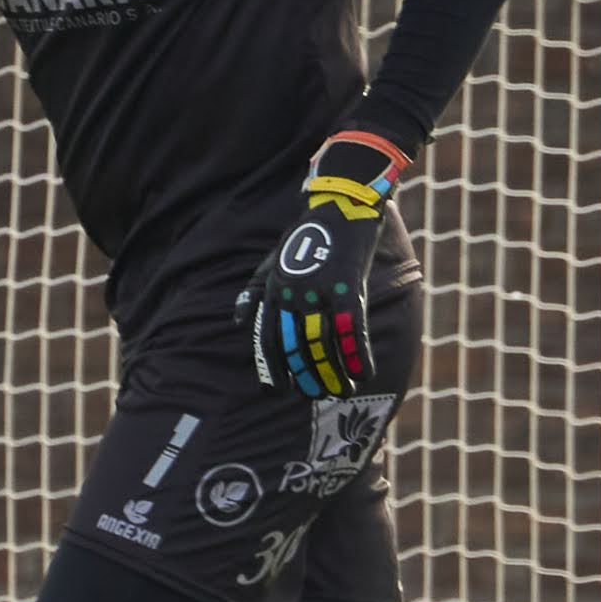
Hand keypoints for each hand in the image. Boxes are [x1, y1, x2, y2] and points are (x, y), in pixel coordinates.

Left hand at [239, 132, 410, 397]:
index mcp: (274, 292)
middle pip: (296, 348)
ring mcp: (320, 292)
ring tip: (340, 392)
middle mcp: (293, 296)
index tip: (277, 393)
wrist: (338, 204)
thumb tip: (236, 323)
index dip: (271, 370)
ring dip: (333, 374)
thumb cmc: (305, 234)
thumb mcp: (270, 262)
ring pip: (323, 345)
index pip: (266, 340)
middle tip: (314, 397)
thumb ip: (253, 293)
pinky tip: (364, 372)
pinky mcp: (348, 287)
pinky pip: (352, 329)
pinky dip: (358, 354)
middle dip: (304, 378)